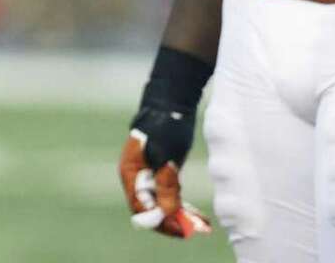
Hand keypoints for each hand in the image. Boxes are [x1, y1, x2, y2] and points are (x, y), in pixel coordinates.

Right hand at [119, 107, 211, 238]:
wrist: (171, 104)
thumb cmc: (165, 127)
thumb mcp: (166, 156)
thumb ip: (164, 185)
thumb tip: (167, 213)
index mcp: (130, 173)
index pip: (140, 207)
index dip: (160, 221)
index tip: (181, 230)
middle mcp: (136, 177)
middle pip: (151, 208)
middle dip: (173, 221)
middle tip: (197, 230)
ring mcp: (149, 175)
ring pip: (162, 203)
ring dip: (181, 216)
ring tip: (204, 225)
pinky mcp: (162, 171)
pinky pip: (170, 195)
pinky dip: (183, 206)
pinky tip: (199, 215)